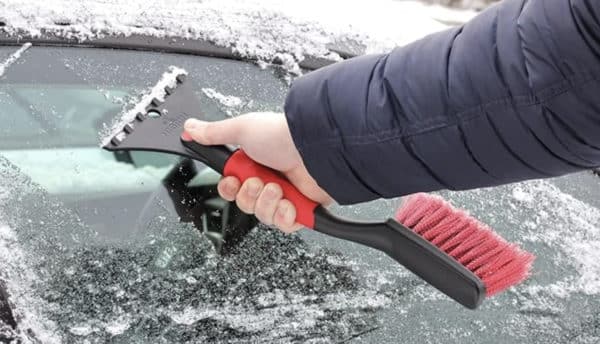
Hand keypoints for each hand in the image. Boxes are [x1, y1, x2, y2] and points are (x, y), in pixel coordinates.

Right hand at [183, 112, 331, 232]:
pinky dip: (285, 216)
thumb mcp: (241, 129)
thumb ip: (214, 133)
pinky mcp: (303, 210)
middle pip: (246, 204)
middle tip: (259, 182)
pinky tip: (289, 203)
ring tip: (278, 189)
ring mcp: (287, 195)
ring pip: (264, 216)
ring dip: (267, 203)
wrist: (314, 148)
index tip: (233, 181)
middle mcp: (270, 179)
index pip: (233, 187)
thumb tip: (190, 128)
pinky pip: (285, 226)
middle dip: (249, 195)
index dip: (229, 189)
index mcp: (255, 163)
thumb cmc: (281, 135)